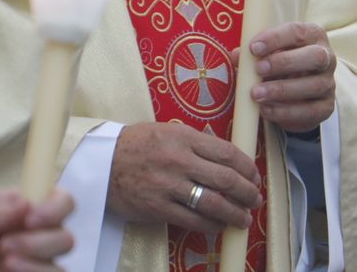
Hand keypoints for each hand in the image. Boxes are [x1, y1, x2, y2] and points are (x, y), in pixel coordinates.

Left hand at [0, 187, 74, 271]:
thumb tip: (27, 204)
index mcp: (23, 208)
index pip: (61, 202)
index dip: (55, 210)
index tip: (30, 219)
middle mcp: (32, 235)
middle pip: (64, 239)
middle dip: (39, 243)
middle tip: (3, 246)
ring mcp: (28, 263)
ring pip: (58, 268)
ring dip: (36, 266)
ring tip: (4, 263)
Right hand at [107, 121, 261, 232]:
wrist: (101, 163)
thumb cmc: (136, 144)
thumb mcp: (167, 130)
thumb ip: (195, 141)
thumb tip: (225, 155)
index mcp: (183, 138)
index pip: (226, 153)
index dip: (247, 167)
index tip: (254, 175)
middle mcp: (179, 161)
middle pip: (225, 179)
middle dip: (247, 192)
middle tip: (254, 198)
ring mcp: (169, 186)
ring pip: (213, 203)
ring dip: (235, 213)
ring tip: (244, 218)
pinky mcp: (158, 208)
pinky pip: (193, 220)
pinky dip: (212, 225)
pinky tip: (219, 225)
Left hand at [245, 21, 336, 131]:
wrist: (299, 93)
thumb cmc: (281, 64)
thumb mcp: (268, 53)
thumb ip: (253, 53)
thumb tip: (237, 57)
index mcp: (313, 35)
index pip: (298, 32)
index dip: (275, 38)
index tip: (253, 48)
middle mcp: (326, 57)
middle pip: (314, 56)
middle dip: (284, 62)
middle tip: (258, 69)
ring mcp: (329, 83)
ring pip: (313, 85)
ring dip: (281, 90)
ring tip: (256, 94)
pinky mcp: (326, 107)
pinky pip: (309, 111)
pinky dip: (285, 111)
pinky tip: (265, 110)